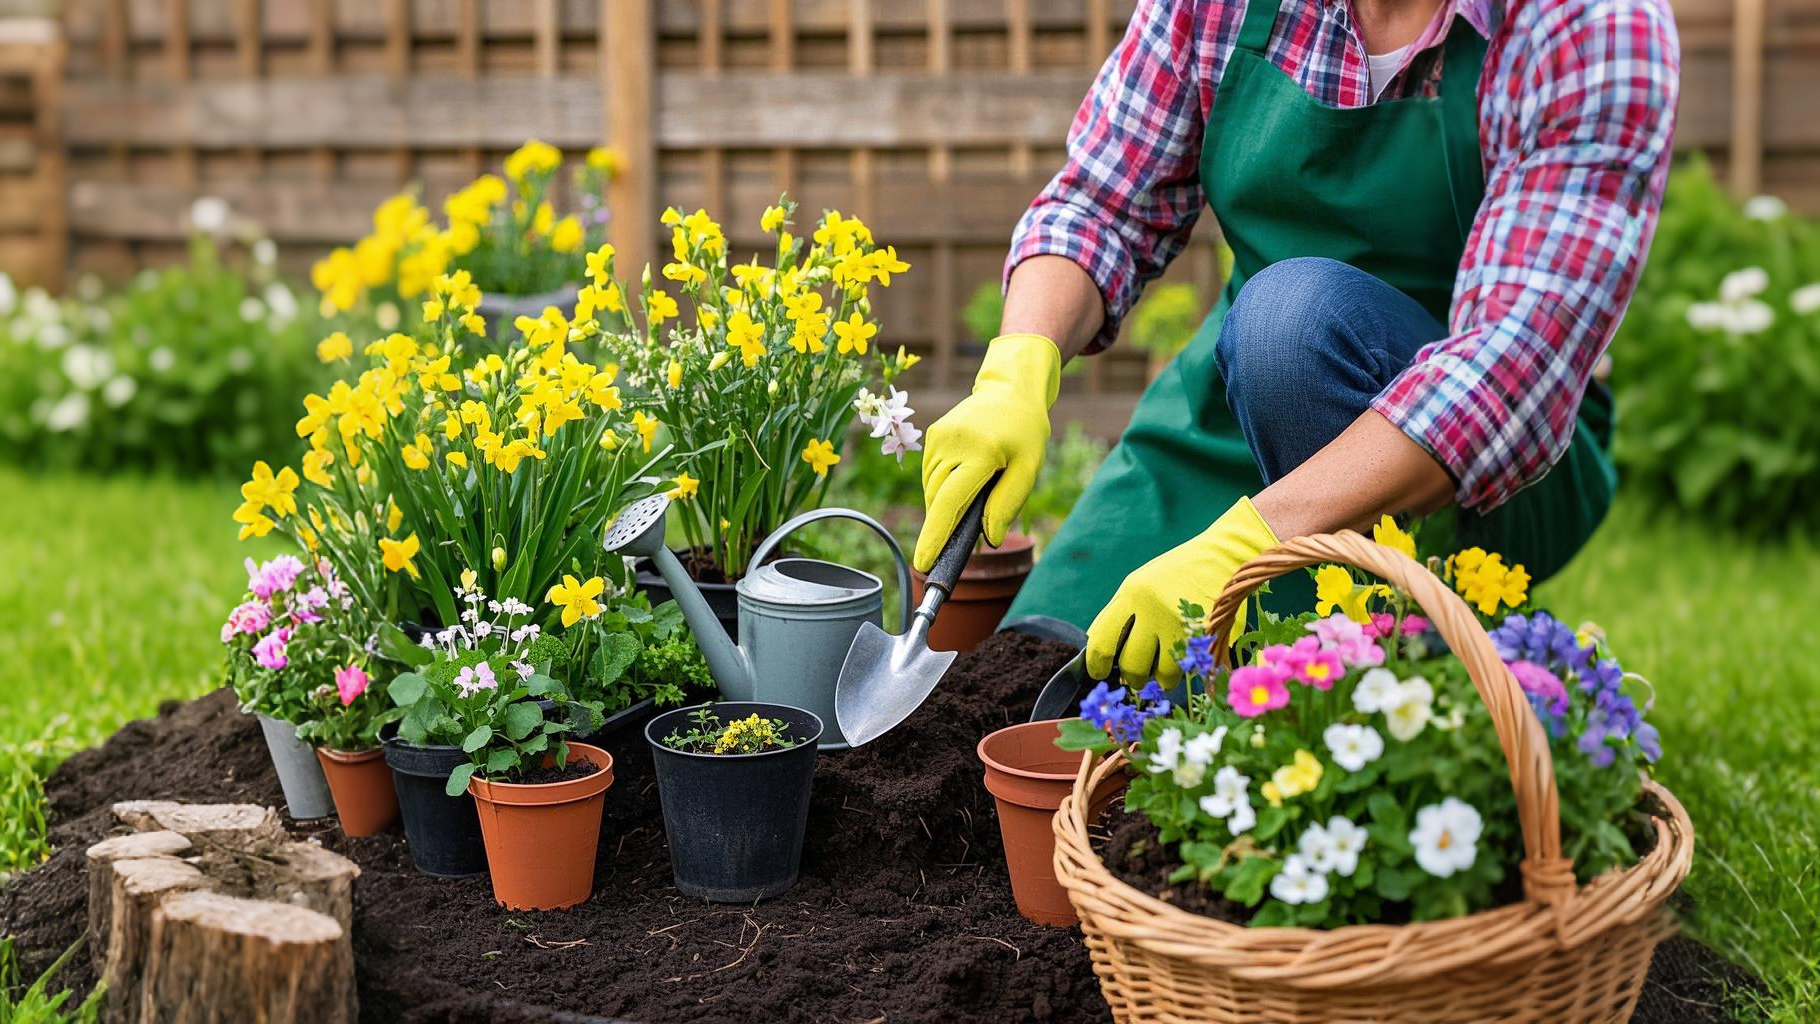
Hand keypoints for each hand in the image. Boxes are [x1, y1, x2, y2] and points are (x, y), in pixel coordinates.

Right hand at [914, 334, 1060, 570]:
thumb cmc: (1025, 432)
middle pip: (939, 500)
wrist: (1010, 390)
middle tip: (974, 521)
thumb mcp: (1028, 468)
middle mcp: (952, 443)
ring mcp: (938, 437)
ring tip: (976, 488)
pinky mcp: (932, 435)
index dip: (935, 536)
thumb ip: (1007, 504)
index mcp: (980, 452)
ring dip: (947, 502)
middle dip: (948, 520)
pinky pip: (932, 474)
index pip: (950, 502)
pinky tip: (964, 476)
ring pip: (932, 489)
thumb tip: (990, 539)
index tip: (922, 563)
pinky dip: (944, 485)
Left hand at [1086, 497, 1278, 686]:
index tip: (1099, 672)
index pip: (1103, 641)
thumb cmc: (1176, 574)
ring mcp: (1184, 624)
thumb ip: (1119, 614)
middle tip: (1137, 678)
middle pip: (1133, 664)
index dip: (1097, 664)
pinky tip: (1188, 658)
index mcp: (1133, 594)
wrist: (1224, 556)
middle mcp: (1156, 610)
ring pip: (1165, 674)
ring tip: (1165, 674)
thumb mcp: (1140, 584)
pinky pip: (1193, 667)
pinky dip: (1189, 668)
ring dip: (1164, 679)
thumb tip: (1098, 649)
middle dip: (1134, 677)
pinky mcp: (1209, 636)